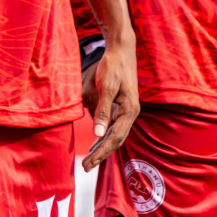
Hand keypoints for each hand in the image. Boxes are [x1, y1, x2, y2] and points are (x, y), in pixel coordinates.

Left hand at [81, 40, 138, 171]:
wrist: (122, 49)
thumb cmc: (113, 66)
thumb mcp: (107, 86)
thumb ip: (102, 109)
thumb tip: (98, 133)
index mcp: (129, 111)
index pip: (114, 138)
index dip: (102, 152)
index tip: (90, 163)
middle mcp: (130, 113)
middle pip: (115, 140)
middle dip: (101, 154)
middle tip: (86, 167)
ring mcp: (127, 110)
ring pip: (114, 134)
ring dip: (101, 147)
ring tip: (89, 160)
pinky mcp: (121, 106)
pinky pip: (113, 126)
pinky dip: (103, 136)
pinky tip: (95, 142)